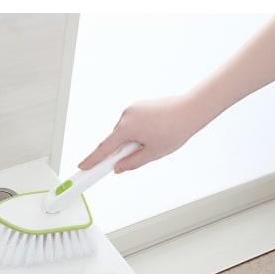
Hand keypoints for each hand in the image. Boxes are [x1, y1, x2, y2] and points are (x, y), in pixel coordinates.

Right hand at [78, 95, 201, 172]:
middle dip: (121, 150)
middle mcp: (125, 116)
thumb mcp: (153, 153)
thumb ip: (132, 162)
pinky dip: (137, 131)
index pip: (104, 149)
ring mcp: (132, 109)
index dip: (93, 160)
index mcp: (127, 128)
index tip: (82, 167)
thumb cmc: (175, 129)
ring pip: (124, 131)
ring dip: (131, 140)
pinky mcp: (138, 105)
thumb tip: (118, 168)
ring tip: (154, 140)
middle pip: (115, 140)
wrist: (192, 109)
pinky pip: (131, 122)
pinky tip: (154, 132)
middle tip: (138, 155)